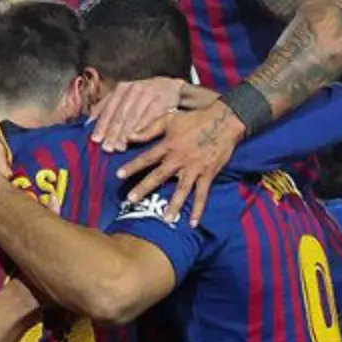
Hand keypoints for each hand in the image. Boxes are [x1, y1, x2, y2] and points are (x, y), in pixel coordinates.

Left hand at [89, 77, 185, 151]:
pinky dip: (141, 129)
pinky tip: (136, 139)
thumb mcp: (125, 96)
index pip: (108, 109)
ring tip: (120, 148)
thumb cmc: (143, 96)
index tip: (95, 140)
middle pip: (120, 115)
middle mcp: (133, 89)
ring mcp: (148, 95)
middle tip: (107, 148)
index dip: (101, 125)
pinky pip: (149, 118)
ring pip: (133, 118)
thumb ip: (106, 107)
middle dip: (112, 133)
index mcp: (122, 88)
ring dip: (125, 134)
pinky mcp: (161, 102)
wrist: (171, 88)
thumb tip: (88, 123)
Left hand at [118, 101, 244, 226]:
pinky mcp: (207, 174)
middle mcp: (179, 159)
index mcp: (169, 145)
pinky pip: (202, 194)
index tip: (118, 175)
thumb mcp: (169, 119)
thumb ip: (149, 128)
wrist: (223, 121)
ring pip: (181, 189)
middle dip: (144, 188)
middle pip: (159, 176)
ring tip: (165, 219)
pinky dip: (198, 209)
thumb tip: (129, 136)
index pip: (147, 158)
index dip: (132, 166)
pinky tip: (193, 222)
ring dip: (174, 205)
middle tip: (131, 200)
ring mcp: (194, 168)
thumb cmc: (194, 119)